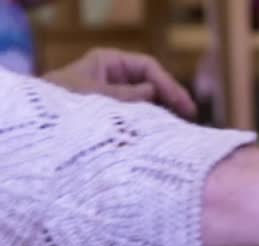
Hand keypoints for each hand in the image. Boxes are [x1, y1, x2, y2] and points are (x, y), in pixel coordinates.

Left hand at [43, 48, 196, 118]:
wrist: (38, 131)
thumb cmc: (58, 105)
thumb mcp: (92, 97)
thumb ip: (125, 96)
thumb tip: (154, 93)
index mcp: (109, 63)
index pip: (148, 68)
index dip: (168, 84)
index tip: (184, 105)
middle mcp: (114, 79)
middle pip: (151, 86)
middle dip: (170, 100)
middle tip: (190, 117)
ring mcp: (114, 99)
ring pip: (146, 104)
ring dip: (162, 116)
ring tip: (180, 131)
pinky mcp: (113, 120)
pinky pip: (137, 121)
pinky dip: (149, 128)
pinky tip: (161, 139)